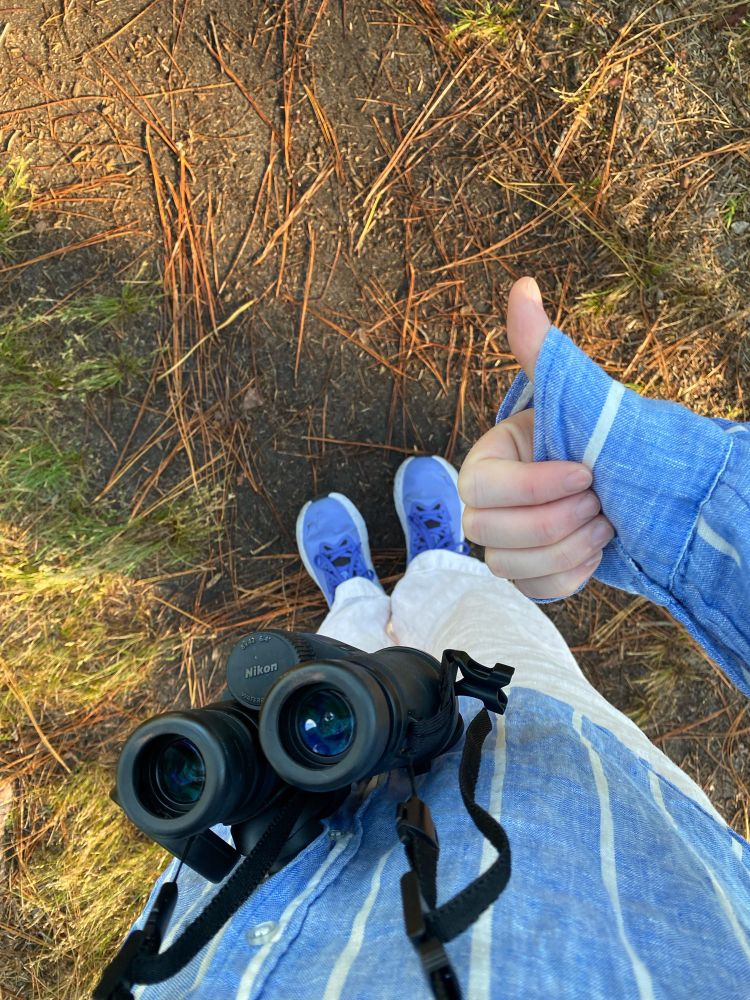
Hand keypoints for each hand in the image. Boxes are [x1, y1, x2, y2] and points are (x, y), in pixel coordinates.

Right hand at [458, 277, 614, 599]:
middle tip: (602, 501)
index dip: (533, 487)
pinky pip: (531, 589)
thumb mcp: (582, 398)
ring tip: (606, 523)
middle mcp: (491, 500)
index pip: (481, 486)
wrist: (659, 491)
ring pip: (507, 566)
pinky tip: (597, 551)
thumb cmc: (620, 441)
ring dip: (568, 548)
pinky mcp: (528, 574)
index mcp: (492, 455)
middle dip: (556, 520)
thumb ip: (542, 350)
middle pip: (488, 531)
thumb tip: (522, 286)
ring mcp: (507, 540)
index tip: (587, 472)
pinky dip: (570, 575)